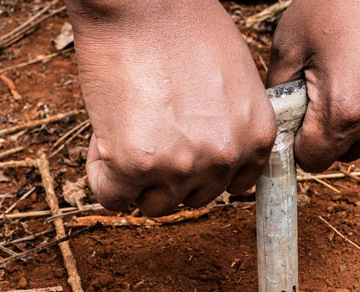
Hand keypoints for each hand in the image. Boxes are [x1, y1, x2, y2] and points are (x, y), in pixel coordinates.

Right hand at [67, 0, 273, 215]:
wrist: (140, 2)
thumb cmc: (182, 23)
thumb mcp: (233, 77)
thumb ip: (229, 120)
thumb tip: (205, 149)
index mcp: (258, 135)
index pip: (234, 184)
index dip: (202, 168)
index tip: (181, 147)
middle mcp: (226, 156)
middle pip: (194, 197)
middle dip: (169, 173)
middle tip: (147, 130)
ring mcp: (182, 165)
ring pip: (155, 204)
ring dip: (137, 178)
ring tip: (126, 130)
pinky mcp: (136, 165)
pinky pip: (113, 197)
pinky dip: (101, 175)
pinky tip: (103, 140)